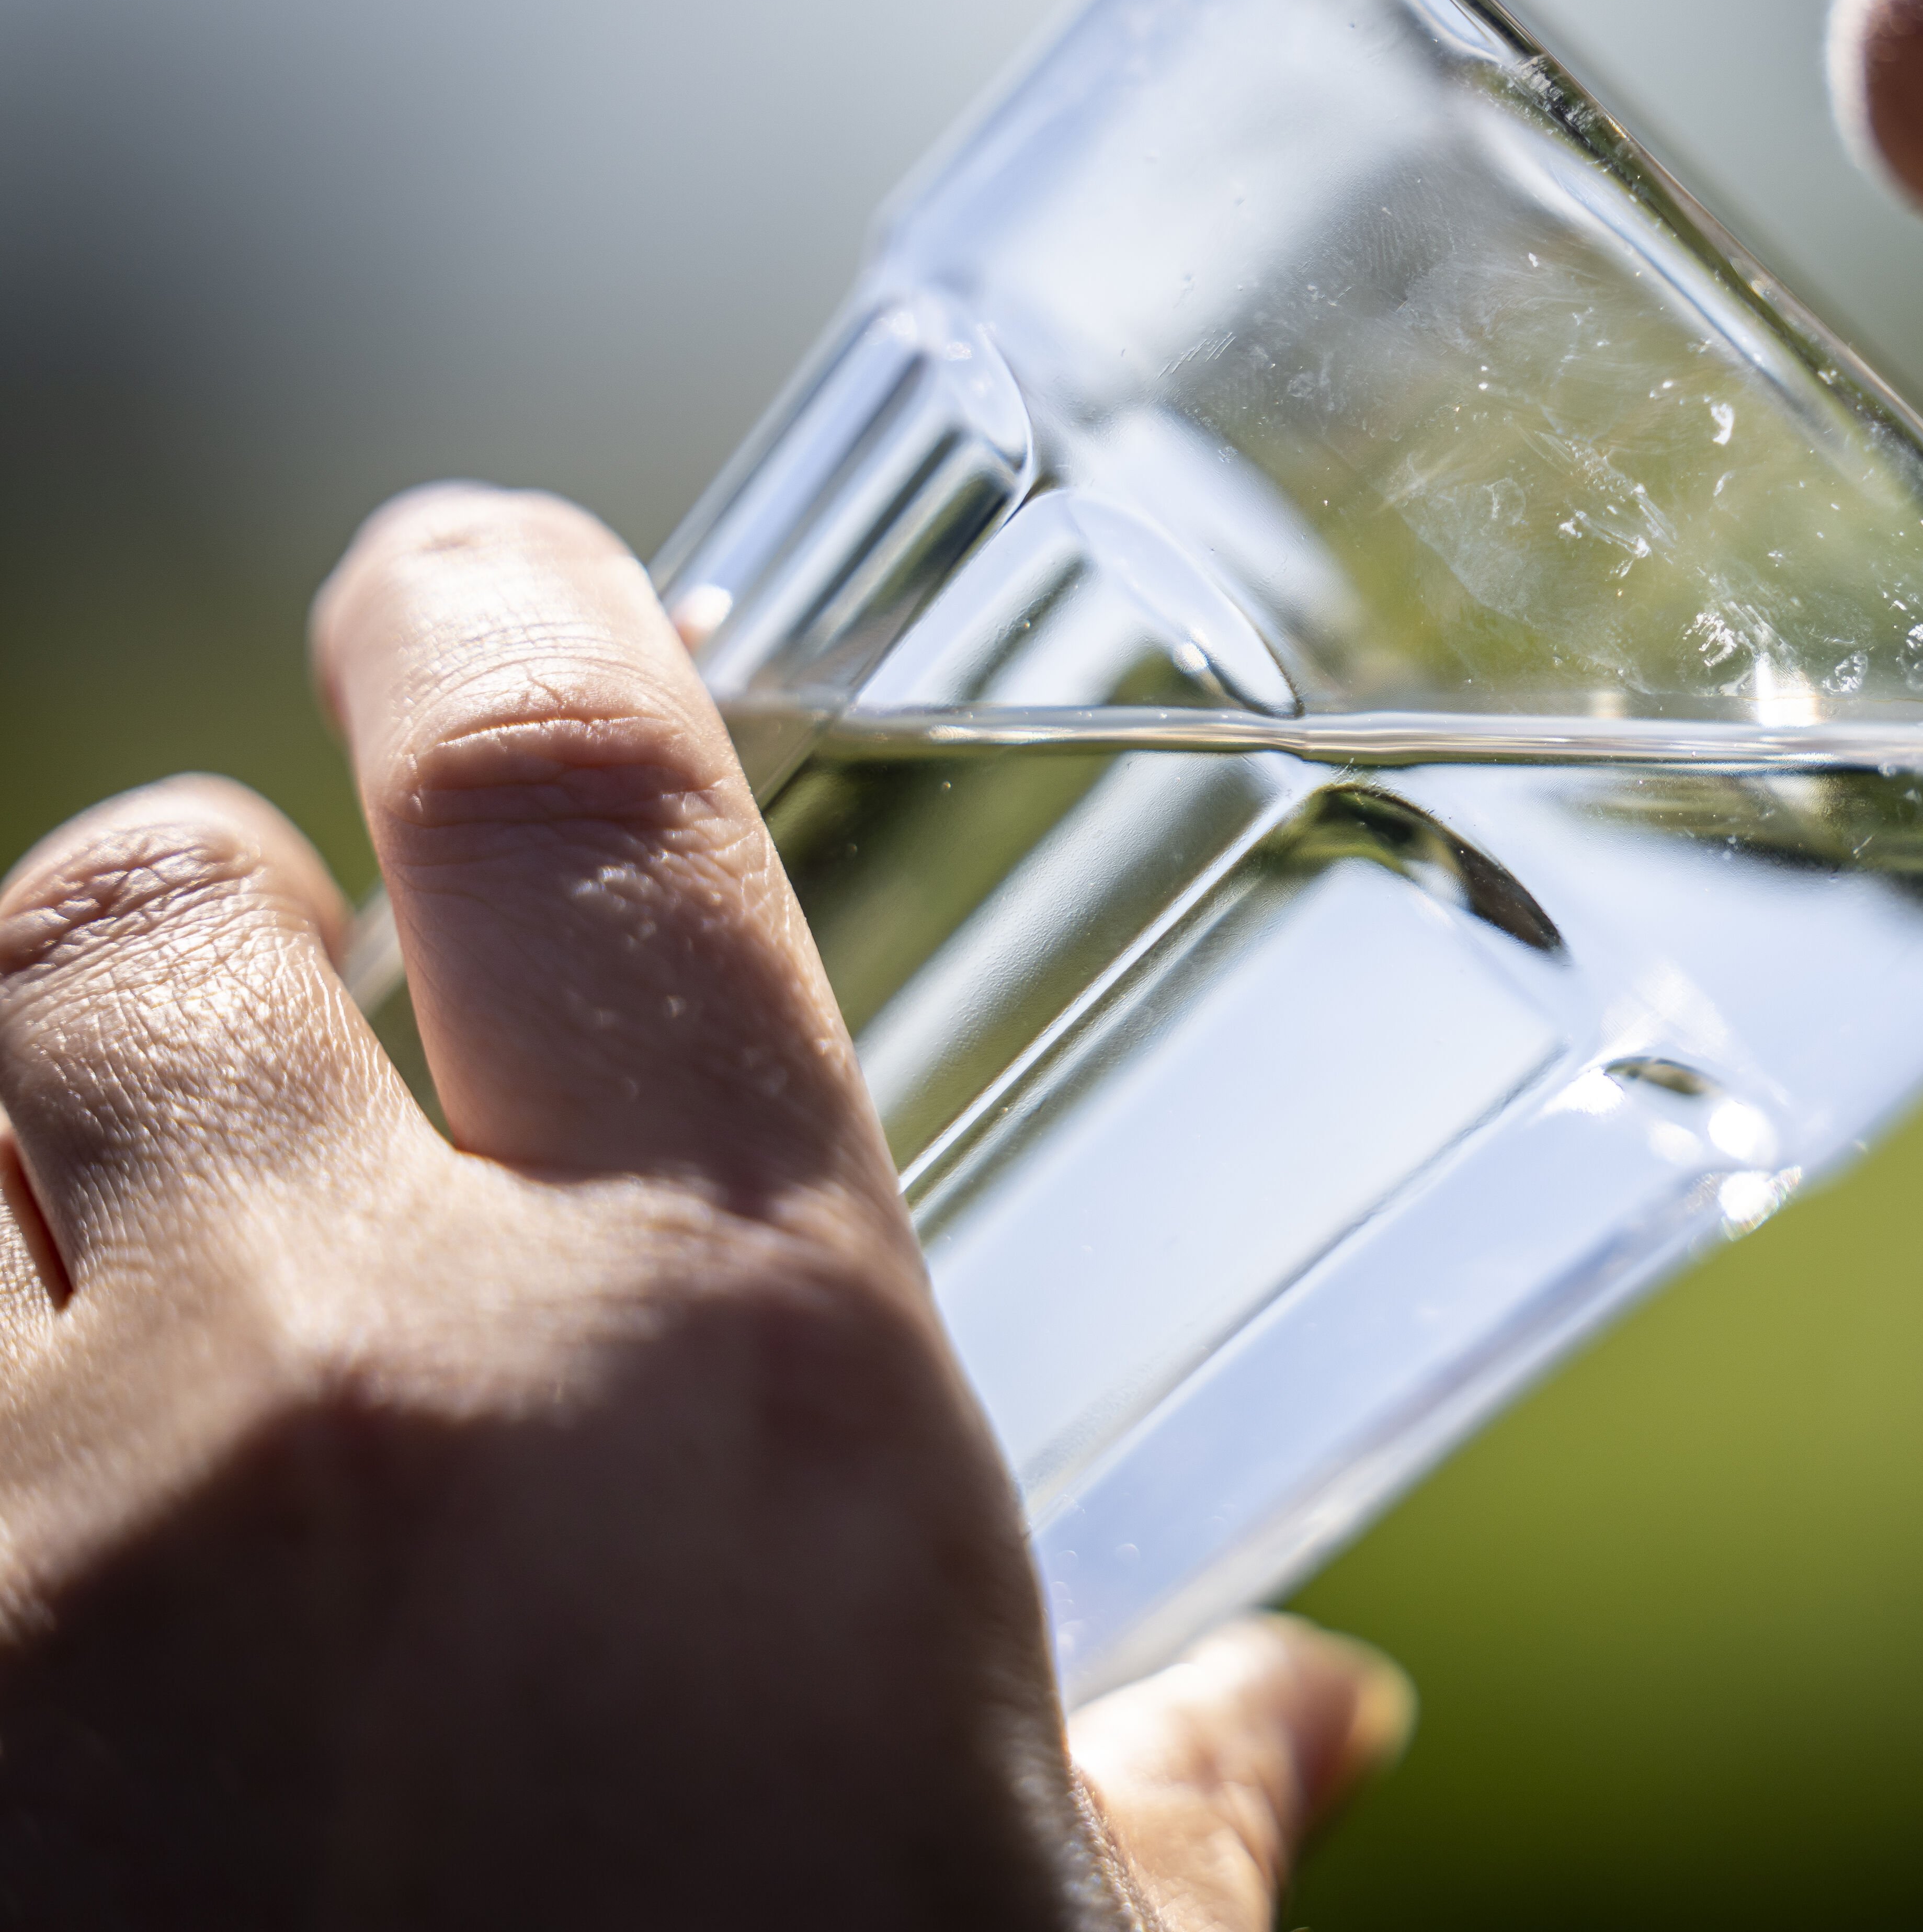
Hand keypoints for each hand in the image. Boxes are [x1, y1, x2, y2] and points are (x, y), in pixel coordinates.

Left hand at [0, 486, 1407, 1925]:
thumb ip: (1176, 1816)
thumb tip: (1326, 1722)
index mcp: (725, 1385)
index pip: (568, 787)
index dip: (498, 611)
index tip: (470, 578)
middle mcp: (333, 1390)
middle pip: (118, 909)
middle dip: (178, 955)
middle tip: (266, 1107)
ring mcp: (2, 1560)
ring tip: (103, 1357)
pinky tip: (28, 1575)